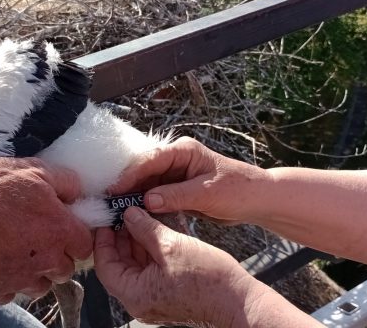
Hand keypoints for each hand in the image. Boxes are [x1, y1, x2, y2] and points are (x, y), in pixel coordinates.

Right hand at [0, 157, 92, 303]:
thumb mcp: (30, 169)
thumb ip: (64, 181)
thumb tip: (77, 191)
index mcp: (58, 230)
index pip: (85, 246)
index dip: (74, 235)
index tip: (60, 226)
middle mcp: (43, 260)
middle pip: (65, 269)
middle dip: (56, 255)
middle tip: (35, 235)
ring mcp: (18, 279)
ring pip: (39, 285)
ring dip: (33, 271)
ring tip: (13, 247)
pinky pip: (11, 292)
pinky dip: (6, 279)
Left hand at [94, 207, 257, 325]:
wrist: (240, 301)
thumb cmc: (209, 280)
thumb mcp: (171, 245)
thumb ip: (144, 228)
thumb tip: (128, 214)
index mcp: (134, 294)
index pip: (105, 265)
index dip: (104, 239)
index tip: (107, 218)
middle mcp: (140, 300)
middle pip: (119, 264)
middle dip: (121, 237)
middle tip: (124, 212)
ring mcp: (154, 298)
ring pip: (135, 265)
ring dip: (137, 241)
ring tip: (140, 216)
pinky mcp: (167, 293)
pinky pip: (151, 269)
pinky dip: (151, 249)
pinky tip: (155, 229)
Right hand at [110, 137, 268, 223]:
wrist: (258, 200)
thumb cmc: (238, 190)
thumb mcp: (207, 193)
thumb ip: (176, 196)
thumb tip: (146, 200)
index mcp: (183, 151)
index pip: (150, 160)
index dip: (130, 175)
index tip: (114, 190)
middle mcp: (176, 159)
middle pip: (144, 171)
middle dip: (128, 186)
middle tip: (109, 202)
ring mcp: (175, 174)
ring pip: (147, 184)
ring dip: (134, 196)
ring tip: (117, 210)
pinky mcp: (177, 189)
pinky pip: (156, 195)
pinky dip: (146, 204)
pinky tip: (134, 215)